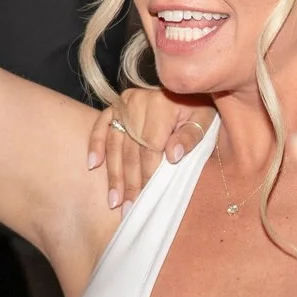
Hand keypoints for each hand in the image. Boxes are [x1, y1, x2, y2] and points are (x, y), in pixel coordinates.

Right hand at [86, 86, 209, 207]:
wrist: (188, 88)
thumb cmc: (198, 109)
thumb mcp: (204, 121)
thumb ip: (190, 138)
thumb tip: (172, 156)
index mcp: (161, 105)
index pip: (150, 147)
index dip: (147, 174)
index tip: (147, 198)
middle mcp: (139, 102)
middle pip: (131, 150)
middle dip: (129, 182)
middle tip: (127, 208)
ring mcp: (124, 103)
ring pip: (115, 143)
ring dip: (113, 174)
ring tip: (113, 200)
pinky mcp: (115, 106)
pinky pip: (101, 125)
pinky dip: (95, 144)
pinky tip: (93, 165)